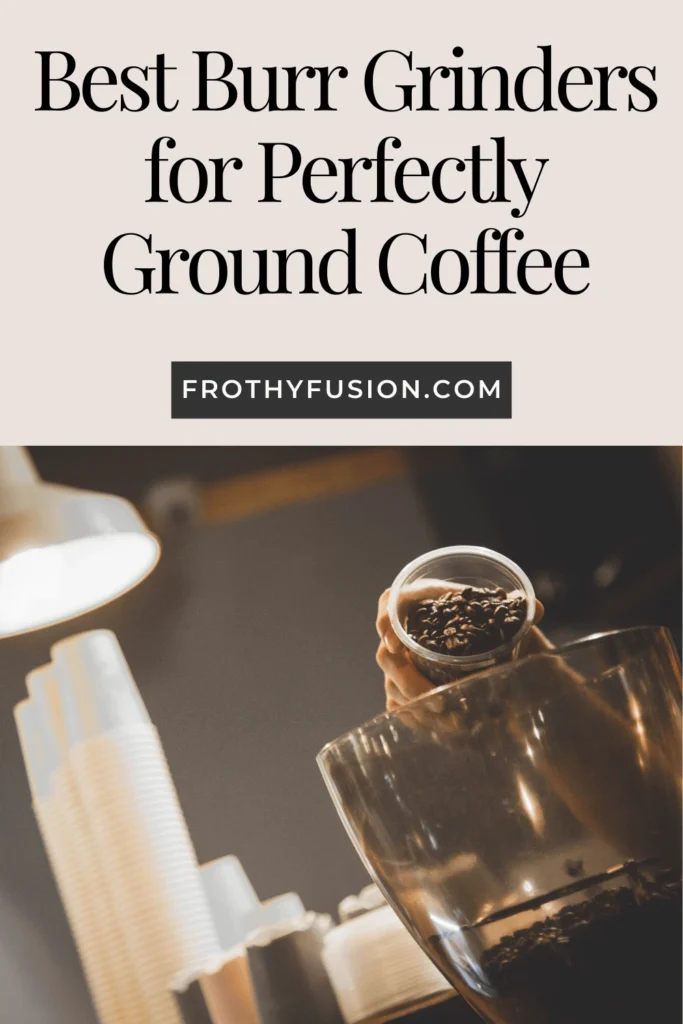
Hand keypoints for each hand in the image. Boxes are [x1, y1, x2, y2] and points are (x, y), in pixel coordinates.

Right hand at [376, 581, 550, 709]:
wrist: (493, 657)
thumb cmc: (489, 630)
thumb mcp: (504, 620)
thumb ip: (516, 613)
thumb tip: (536, 607)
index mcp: (423, 604)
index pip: (390, 604)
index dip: (385, 620)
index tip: (394, 642)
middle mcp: (405, 634)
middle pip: (387, 656)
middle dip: (410, 683)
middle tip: (441, 702)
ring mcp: (401, 664)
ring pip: (394, 688)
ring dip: (422, 709)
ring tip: (455, 724)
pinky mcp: (403, 689)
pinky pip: (400, 708)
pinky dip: (422, 721)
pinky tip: (447, 732)